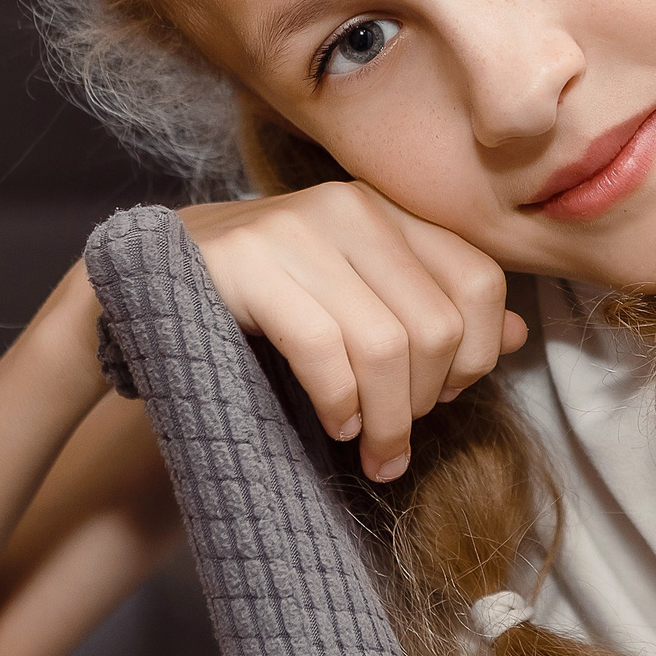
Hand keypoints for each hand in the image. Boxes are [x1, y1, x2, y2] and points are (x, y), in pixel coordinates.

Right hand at [176, 183, 527, 480]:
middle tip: (399, 436)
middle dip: (428, 399)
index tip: (446, 395)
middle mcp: (348, 208)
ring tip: (372, 447)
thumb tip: (517, 335)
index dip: (476, 352)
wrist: (137, 291)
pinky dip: (340, 402)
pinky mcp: (242, 266)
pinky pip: (325, 349)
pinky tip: (335, 423)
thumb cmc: (264, 308)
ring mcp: (292, 230)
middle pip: (437, 322)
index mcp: (387, 210)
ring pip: (388, 343)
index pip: (480, 279)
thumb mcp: (358, 303)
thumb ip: (434, 308)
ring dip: (390, 417)